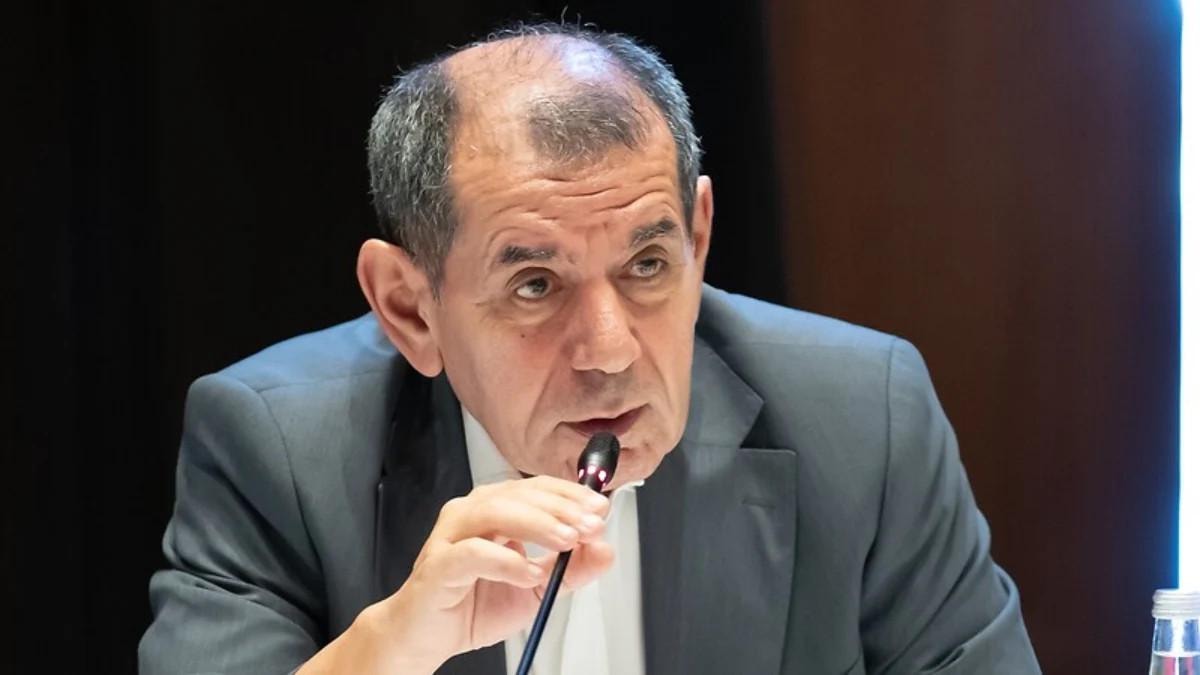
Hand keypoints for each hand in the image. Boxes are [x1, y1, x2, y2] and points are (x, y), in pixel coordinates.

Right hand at [315, 475, 614, 673]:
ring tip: (566, 540)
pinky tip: (528, 573)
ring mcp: (452, 535)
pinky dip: (505, 560)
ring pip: (495, 512)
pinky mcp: (439, 563)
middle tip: (590, 525)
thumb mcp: (537, 589)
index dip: (571, 495)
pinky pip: (472, 552)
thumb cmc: (473, 605)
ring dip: (537, 524)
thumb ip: (571, 569)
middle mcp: (472, 514)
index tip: (600, 509)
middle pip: (519, 494)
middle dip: (561, 507)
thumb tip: (605, 549)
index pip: (537, 488)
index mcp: (495, 510)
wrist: (426, 637)